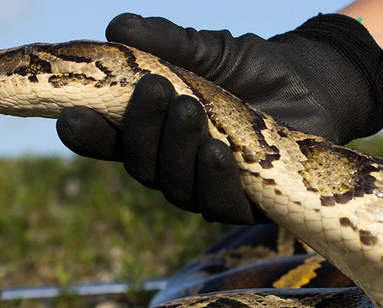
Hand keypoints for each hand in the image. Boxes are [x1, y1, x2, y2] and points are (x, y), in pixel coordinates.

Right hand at [56, 13, 382, 222]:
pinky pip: (220, 204)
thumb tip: (118, 27)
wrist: (313, 86)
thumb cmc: (252, 69)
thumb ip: (167, 42)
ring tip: (189, 109)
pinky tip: (219, 151)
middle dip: (141, 128)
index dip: (85, 135)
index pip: (107, 141)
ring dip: (178, 150)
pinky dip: (215, 178)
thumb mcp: (208, 50)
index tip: (69, 117)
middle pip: (140, 165)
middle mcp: (172, 166)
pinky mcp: (246, 205)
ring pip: (176, 186)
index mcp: (152, 133)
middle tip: (154, 89)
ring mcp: (206, 189)